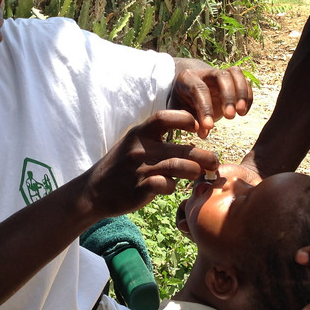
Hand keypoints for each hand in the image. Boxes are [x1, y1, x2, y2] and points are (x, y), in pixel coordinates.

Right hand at [86, 110, 219, 216]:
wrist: (93, 191)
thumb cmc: (120, 166)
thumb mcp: (133, 143)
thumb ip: (156, 139)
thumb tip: (190, 141)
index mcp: (139, 133)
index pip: (164, 117)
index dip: (185, 119)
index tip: (198, 127)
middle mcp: (139, 149)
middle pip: (181, 147)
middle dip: (203, 155)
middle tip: (215, 161)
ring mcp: (139, 169)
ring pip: (177, 166)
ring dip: (193, 171)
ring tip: (200, 174)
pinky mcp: (138, 189)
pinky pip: (164, 186)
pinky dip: (172, 187)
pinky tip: (172, 187)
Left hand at [171, 59, 251, 137]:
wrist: (186, 88)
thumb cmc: (181, 102)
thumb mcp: (179, 110)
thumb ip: (188, 119)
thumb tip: (203, 132)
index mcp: (187, 78)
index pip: (199, 89)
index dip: (205, 108)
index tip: (210, 126)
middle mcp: (205, 72)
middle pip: (221, 76)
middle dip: (228, 97)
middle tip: (229, 117)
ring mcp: (220, 74)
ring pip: (236, 73)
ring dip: (242, 93)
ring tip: (241, 113)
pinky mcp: (232, 79)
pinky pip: (245, 81)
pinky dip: (247, 96)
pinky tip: (243, 112)